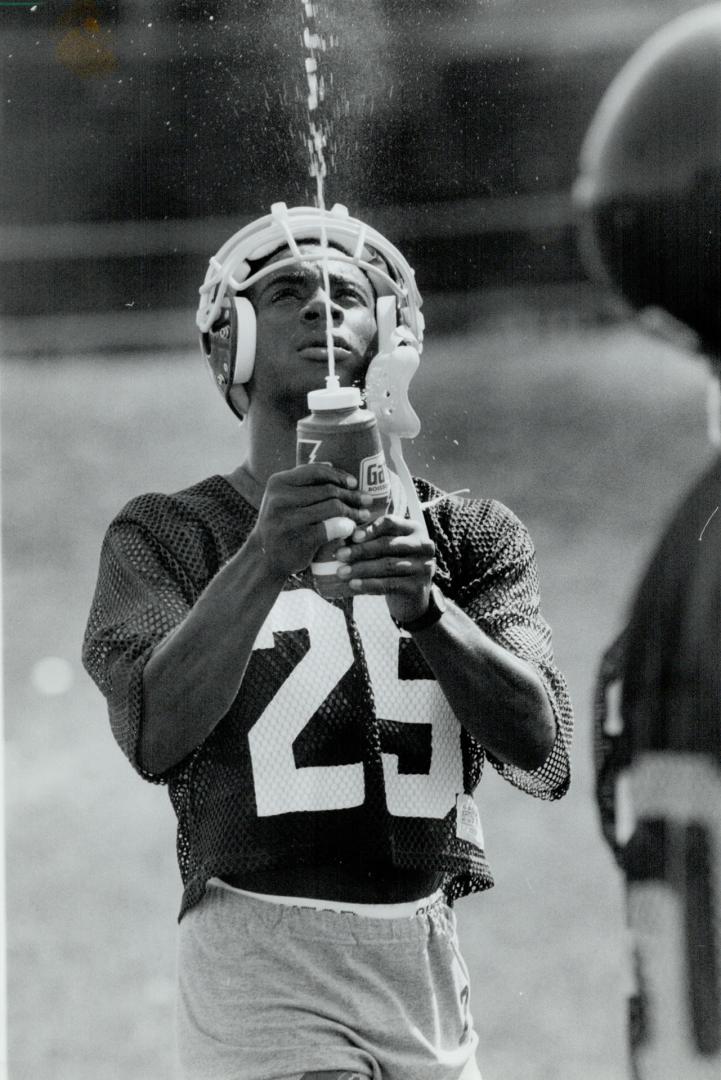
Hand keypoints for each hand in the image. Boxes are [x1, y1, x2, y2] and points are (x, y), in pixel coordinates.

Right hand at [252, 464, 373, 579]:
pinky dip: (346, 526)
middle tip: (366, 500)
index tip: (353, 483)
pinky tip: (352, 528)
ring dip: (353, 511)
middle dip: (352, 495)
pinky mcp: (300, 539)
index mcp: (278, 482)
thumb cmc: (280, 524)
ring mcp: (289, 520)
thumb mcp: (283, 498)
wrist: (264, 557)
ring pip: (333, 507)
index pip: (316, 471)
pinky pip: (332, 527)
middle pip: (328, 490)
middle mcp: (281, 498)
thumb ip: (302, 483)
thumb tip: (333, 464)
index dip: (339, 475)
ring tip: (363, 515)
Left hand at [334, 514, 435, 622]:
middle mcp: (423, 545)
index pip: (391, 523)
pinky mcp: (418, 587)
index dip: (370, 529)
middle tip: (339, 555)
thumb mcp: (388, 547)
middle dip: (361, 550)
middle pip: (388, 544)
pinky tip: (354, 584)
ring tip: (342, 572)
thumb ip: (372, 537)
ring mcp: (423, 567)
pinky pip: (389, 584)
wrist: (411, 597)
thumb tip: (344, 534)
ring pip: (387, 565)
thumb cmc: (394, 565)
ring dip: (361, 568)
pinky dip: (369, 584)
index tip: (352, 537)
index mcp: (415, 529)